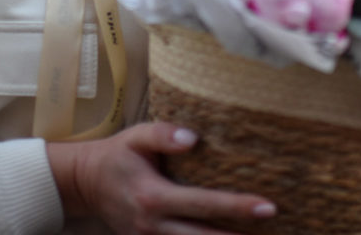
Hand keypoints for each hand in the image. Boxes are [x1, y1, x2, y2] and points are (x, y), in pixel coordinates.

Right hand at [55, 122, 275, 233]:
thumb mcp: (135, 136)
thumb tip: (192, 138)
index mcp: (153, 198)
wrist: (84, 183)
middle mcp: (153, 226)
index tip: (268, 207)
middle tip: (276, 232)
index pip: (204, 205)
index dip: (237, 207)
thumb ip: (163, 134)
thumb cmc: (117, 155)